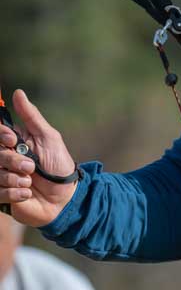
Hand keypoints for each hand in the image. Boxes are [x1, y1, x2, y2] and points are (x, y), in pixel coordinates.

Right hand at [0, 90, 78, 226]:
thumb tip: (18, 92)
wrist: (66, 198)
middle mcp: (4, 159)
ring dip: (15, 179)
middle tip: (31, 167)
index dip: (2, 136)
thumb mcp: (49, 138)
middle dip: (13, 161)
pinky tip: (27, 194)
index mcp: (13, 142)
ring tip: (30, 182)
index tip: (14, 141)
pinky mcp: (2, 196)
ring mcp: (2, 177)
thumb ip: (31, 117)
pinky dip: (14, 193)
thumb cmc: (59, 166)